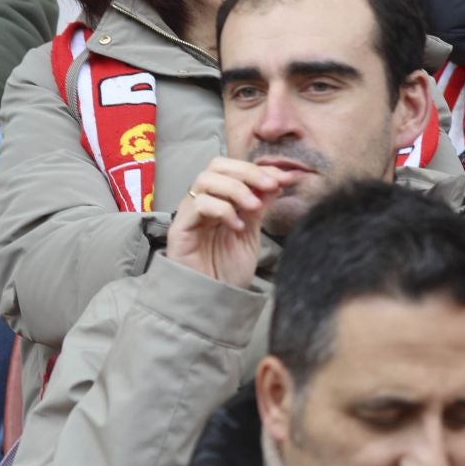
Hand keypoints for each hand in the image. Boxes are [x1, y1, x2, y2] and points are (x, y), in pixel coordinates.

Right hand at [165, 158, 284, 289]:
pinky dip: (221, 209)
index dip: (259, 169)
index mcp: (220, 200)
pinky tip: (236, 226)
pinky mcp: (179, 229)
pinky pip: (197, 205)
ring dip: (235, 189)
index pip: (234, 169)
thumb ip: (260, 206)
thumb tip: (278, 180)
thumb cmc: (228, 269)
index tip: (285, 177)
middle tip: (270, 185)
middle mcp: (202, 202)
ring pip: (205, 180)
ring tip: (254, 207)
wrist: (213, 299)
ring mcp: (189, 214)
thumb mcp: (252, 232)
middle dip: (247, 172)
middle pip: (217, 166)